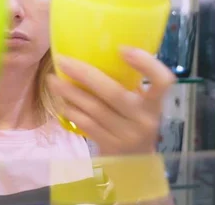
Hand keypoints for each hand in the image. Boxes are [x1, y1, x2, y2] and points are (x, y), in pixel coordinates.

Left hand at [48, 47, 174, 155]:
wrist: (134, 165)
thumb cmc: (134, 125)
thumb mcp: (140, 107)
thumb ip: (128, 86)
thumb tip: (97, 51)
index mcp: (154, 104)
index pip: (162, 81)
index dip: (145, 63)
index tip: (122, 49)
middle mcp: (143, 120)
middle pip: (113, 92)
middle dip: (84, 73)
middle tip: (63, 60)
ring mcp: (126, 135)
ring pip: (93, 108)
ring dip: (69, 92)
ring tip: (53, 79)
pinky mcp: (109, 146)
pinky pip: (85, 124)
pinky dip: (71, 110)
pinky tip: (61, 101)